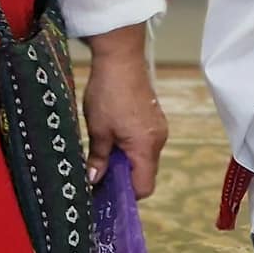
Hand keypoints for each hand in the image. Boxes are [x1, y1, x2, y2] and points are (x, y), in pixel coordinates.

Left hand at [81, 26, 167, 197]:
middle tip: (99, 176)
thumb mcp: (98, 129)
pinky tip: (112, 137)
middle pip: (145, 173)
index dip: (125, 195)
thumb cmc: (108, 93)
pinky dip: (130, 147)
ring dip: (125, 161)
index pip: (144, 187)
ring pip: (143, 157)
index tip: (105, 193)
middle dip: (123, 178)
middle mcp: (158, 140)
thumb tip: (94, 180)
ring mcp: (158, 128)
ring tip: (102, 155)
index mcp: (146, 147)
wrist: (120, 57)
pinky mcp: (154, 118)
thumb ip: (99, 158)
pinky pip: (144, 142)